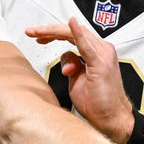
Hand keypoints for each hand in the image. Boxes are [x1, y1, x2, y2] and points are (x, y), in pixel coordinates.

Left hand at [25, 17, 134, 142]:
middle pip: (72, 31)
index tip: (37, 36)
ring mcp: (103, 54)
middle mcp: (101, 49)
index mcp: (96, 52)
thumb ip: (71, 66)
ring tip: (38, 33)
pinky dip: (77, 33)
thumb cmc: (98, 102)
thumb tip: (65, 60)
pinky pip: (86, 45)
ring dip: (54, 31)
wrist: (111, 118)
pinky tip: (70, 24)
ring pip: (75, 34)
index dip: (53, 33)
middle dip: (49, 30)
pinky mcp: (100, 63)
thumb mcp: (77, 80)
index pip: (72, 35)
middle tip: (32, 31)